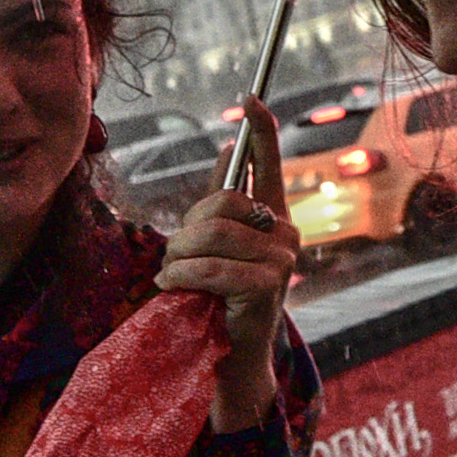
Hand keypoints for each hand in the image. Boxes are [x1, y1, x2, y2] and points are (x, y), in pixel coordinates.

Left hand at [156, 95, 300, 432]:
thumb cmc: (220, 300)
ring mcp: (281, 261)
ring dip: (180, 255)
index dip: (261, 131)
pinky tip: (173, 285)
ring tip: (171, 274)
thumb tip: (227, 148)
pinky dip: (184, 276)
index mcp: (272, 219)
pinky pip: (213, 267)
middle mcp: (285, 234)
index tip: (251, 98)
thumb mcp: (217, 247)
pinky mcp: (268, 286)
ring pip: (213, 234)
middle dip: (187, 227)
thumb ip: (222, 204)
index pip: (268, 166)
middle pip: (222, 203)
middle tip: (173, 255)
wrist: (229, 358)